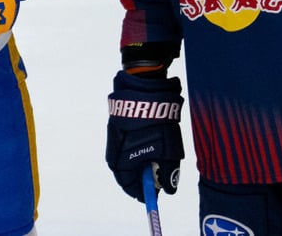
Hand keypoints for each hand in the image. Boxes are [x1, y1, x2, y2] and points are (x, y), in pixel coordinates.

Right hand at [106, 70, 183, 201]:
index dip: (147, 192)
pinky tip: (153, 140)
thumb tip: (169, 190)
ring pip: (130, 159)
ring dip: (144, 160)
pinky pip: (129, 146)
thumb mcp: (168, 151)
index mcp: (121, 164)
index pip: (131, 188)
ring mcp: (114, 140)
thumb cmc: (156, 122)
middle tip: (163, 171)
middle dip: (146, 176)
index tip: (160, 192)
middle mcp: (113, 154)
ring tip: (160, 151)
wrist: (144, 88)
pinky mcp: (118, 128)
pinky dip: (141, 148)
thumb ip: (168, 174)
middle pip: (130, 175)